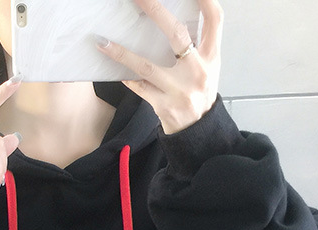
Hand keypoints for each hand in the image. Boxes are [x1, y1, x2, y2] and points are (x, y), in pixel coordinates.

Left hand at [95, 0, 222, 134]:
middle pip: (176, 33)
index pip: (214, 19)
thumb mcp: (208, 66)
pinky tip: (112, 67)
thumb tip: (170, 20)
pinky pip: (139, 87)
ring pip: (147, 65)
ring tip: (103, 42)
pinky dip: (125, 76)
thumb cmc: (199, 93)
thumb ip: (196, 44)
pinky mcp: (163, 105)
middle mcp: (197, 71)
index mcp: (211, 57)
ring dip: (122, 53)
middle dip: (155, 10)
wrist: (198, 131)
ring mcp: (179, 90)